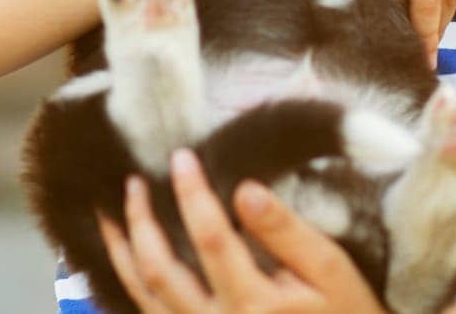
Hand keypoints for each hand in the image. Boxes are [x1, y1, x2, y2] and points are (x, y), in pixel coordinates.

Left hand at [97, 148, 386, 312]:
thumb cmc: (347, 313)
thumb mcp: (331, 269)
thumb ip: (287, 231)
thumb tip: (244, 190)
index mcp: (254, 306)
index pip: (210, 238)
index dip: (192, 194)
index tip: (181, 157)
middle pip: (160, 270)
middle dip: (140, 221)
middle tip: (132, 181)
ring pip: (144, 297)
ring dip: (122, 253)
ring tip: (108, 214)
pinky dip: (130, 283)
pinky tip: (124, 256)